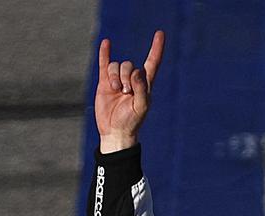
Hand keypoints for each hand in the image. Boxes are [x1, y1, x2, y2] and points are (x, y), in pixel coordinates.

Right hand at [95, 31, 164, 152]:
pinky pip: (104, 63)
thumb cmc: (132, 122)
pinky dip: (105, 53)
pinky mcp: (105, 83)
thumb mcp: (141, 107)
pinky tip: (107, 43)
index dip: (156, 49)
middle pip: (129, 65)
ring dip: (115, 76)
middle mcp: (132, 80)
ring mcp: (118, 81)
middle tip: (125, 92)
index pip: (152, 63)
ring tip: (116, 91)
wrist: (115, 132)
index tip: (160, 34)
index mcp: (145, 85)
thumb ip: (142, 89)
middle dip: (126, 76)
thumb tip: (137, 72)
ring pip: (116, 66)